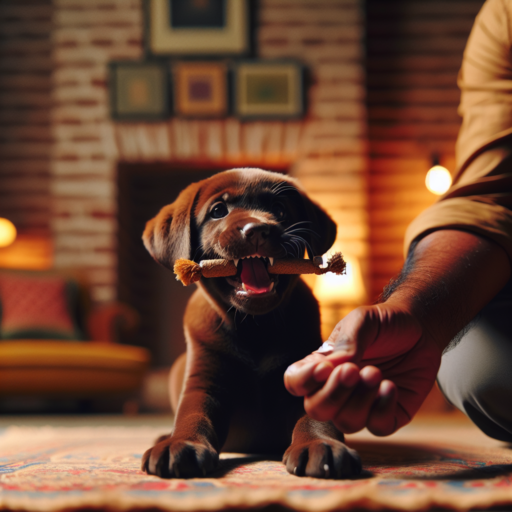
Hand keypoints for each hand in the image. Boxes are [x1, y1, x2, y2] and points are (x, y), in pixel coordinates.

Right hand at [284, 303, 441, 435]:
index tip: (323, 368)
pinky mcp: (388, 415)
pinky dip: (383, 408)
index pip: (295, 383)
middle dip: (333, 393)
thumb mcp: (362, 321)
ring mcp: (361, 405)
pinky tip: (390, 386)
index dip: (302, 381)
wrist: (420, 328)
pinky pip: (378, 427)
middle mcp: (336, 389)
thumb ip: (346, 343)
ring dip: (360, 400)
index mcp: (321, 365)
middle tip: (353, 370)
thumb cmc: (384, 322)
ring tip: (376, 373)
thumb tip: (332, 367)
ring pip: (346, 423)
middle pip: (316, 409)